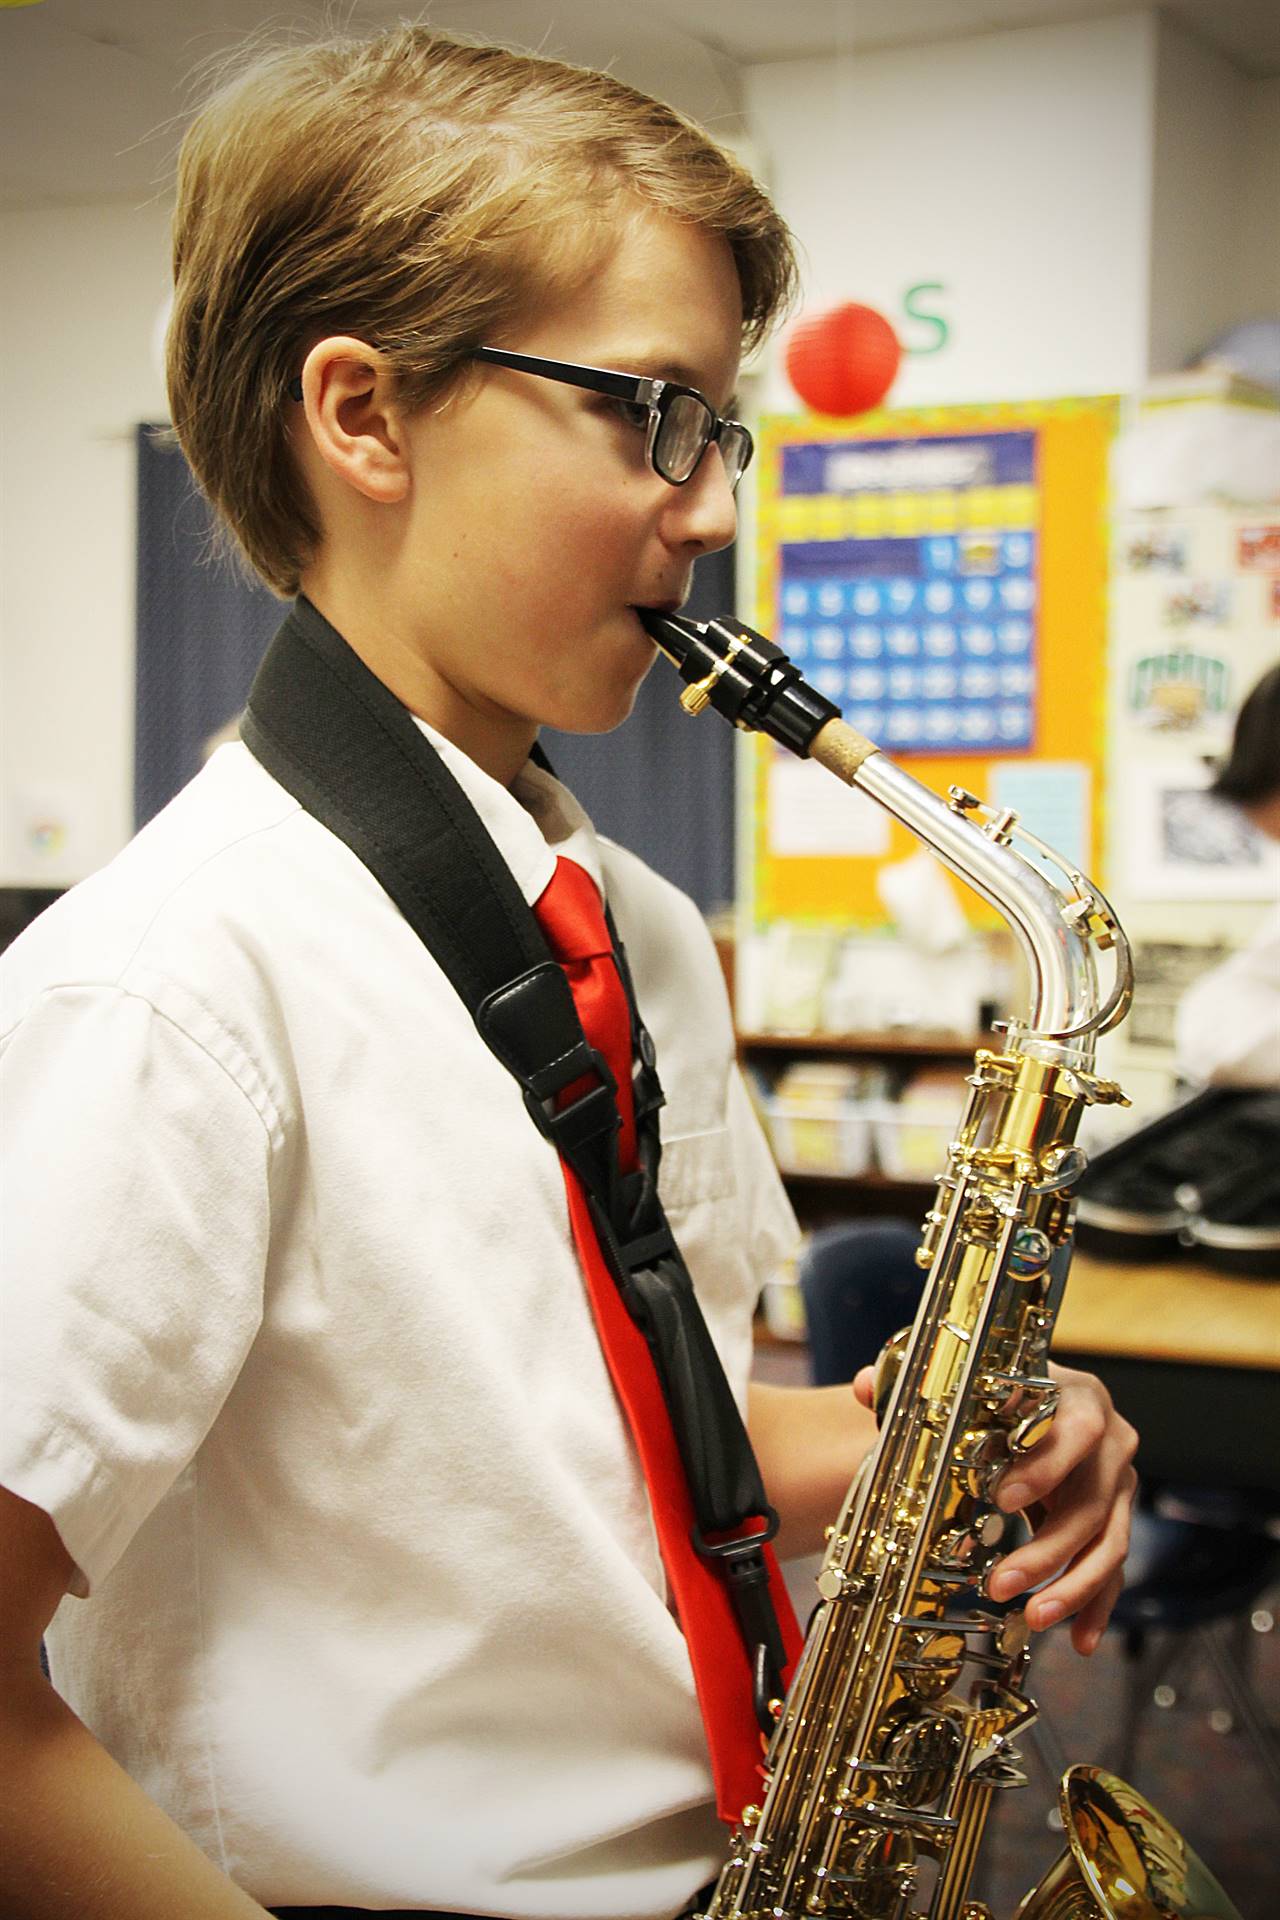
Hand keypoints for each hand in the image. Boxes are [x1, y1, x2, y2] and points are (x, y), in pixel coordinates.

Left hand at [852, 1359, 1137, 1655]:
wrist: (1040, 1403)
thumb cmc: (1001, 1396)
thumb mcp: (966, 1387)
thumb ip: (916, 1388)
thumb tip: (865, 1386)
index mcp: (1079, 1398)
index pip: (1075, 1432)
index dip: (1045, 1467)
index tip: (1003, 1498)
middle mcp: (1111, 1441)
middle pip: (1092, 1502)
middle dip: (1049, 1550)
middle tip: (1001, 1583)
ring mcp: (1119, 1485)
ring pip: (1108, 1543)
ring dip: (1074, 1587)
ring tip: (1035, 1617)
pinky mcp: (1116, 1521)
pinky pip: (1113, 1569)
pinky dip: (1098, 1606)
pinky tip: (1079, 1640)